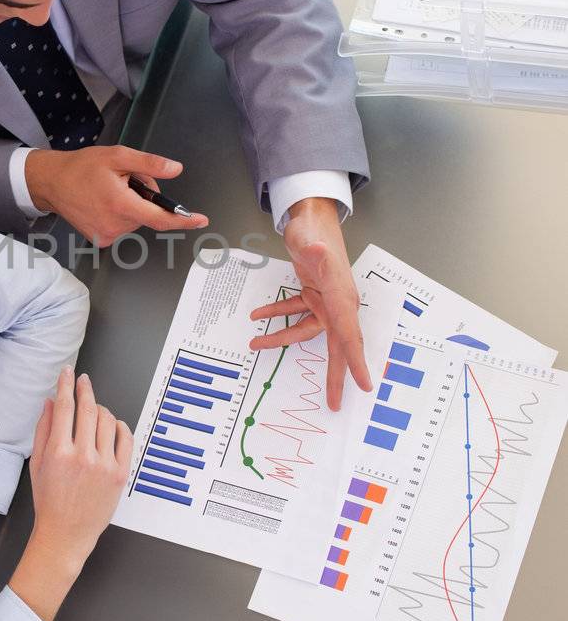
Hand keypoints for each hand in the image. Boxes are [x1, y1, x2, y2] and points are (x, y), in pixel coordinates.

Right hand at [10, 368, 132, 620]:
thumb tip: (49, 402)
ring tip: (94, 411)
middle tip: (83, 381)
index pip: (64, 407)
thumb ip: (43, 430)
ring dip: (101, 409)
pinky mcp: (120, 474)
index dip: (66, 385)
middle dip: (85, 390)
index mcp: (59, 453)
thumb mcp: (37, 464)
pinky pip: (125, 439)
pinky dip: (120, 426)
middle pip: (88, 410)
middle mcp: (83, 457)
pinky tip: (113, 426)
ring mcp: (104, 465)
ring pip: (108, 421)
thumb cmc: (49, 501)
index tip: (68, 373)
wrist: (66, 533)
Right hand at [25, 145, 207, 246]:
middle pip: (147, 214)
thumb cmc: (81, 168)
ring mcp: (106, 235)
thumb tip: (174, 169)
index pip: (160, 218)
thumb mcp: (118, 156)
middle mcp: (114, 224)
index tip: (200, 220)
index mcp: (120, 203)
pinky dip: (120, 214)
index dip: (183, 220)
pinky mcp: (100, 240)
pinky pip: (122, 226)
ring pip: (135, 220)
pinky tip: (104, 203)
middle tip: (125, 181)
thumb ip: (149, 164)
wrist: (51, 182)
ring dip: (131, 205)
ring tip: (110, 190)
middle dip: (144, 196)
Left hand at [247, 197, 372, 411]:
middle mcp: (338, 302)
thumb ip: (314, 250)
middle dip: (336, 374)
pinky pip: (297, 311)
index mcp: (342, 296)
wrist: (311, 217)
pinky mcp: (314, 293)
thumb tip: (317, 252)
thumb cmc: (315, 229)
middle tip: (334, 403)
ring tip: (256, 343)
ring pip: (307, 329)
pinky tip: (257, 316)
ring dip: (282, 338)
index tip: (364, 384)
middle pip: (339, 345)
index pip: (350, 334)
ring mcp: (326, 298)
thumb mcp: (311, 239)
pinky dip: (278, 314)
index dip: (355, 361)